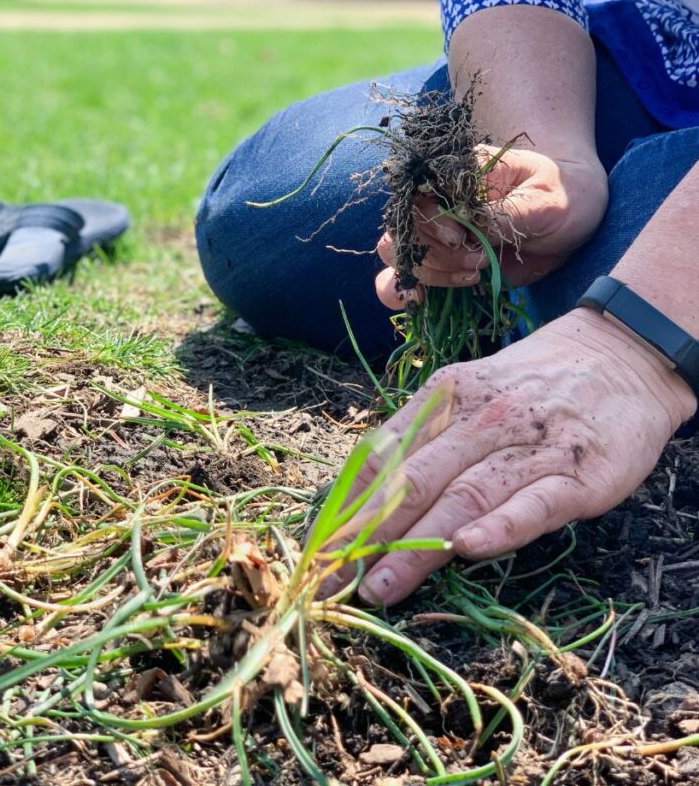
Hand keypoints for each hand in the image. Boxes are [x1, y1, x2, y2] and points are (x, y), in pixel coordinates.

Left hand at [323, 309, 695, 606]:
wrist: (622, 353)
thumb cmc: (533, 381)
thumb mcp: (471, 389)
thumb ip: (425, 433)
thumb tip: (364, 487)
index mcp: (446, 396)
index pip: (383, 456)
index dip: (347, 506)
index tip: (317, 548)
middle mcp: (482, 419)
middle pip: (414, 482)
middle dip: (367, 537)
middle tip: (332, 582)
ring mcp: (531, 447)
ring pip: (464, 497)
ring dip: (417, 546)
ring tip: (381, 586)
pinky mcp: (579, 475)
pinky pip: (534, 503)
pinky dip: (501, 526)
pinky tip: (470, 549)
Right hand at [375, 147, 608, 307]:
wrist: (575, 215)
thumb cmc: (565, 196)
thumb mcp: (546, 202)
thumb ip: (508, 214)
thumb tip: (473, 229)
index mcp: (460, 173)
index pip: (420, 192)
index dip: (430, 220)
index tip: (461, 239)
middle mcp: (441, 200)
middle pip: (403, 227)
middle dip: (434, 252)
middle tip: (477, 260)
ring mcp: (439, 233)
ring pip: (401, 254)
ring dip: (430, 272)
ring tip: (473, 274)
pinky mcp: (445, 263)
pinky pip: (407, 277)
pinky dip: (404, 292)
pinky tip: (423, 299)